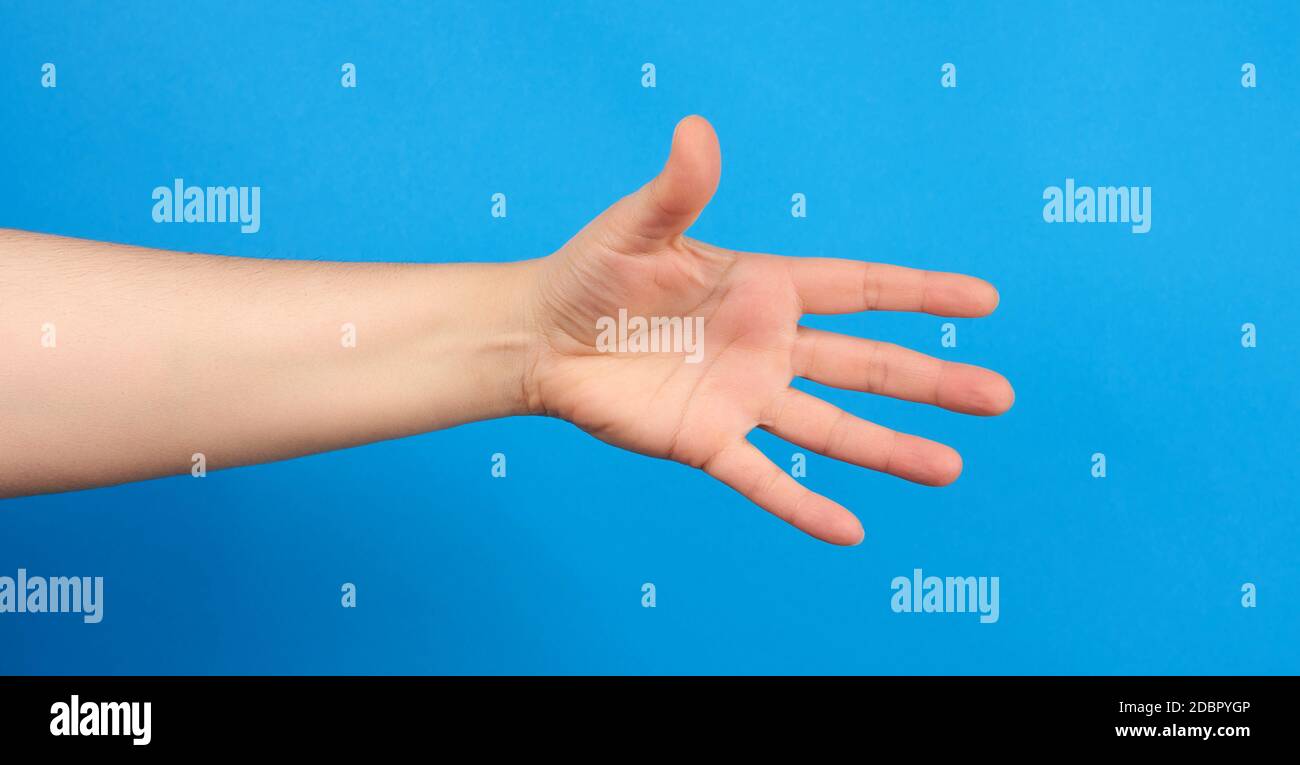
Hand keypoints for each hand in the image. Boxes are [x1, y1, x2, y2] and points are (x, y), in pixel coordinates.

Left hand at [521, 116, 1014, 544]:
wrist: (544, 335)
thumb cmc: (593, 271)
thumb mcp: (637, 226)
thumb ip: (678, 188)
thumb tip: (696, 131)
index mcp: (765, 288)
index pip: (860, 289)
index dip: (921, 292)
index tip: (984, 301)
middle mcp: (768, 346)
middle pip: (867, 365)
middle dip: (931, 381)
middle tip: (999, 397)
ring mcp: (743, 398)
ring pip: (830, 428)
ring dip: (889, 449)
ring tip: (950, 468)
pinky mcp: (706, 441)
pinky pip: (763, 479)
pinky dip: (803, 506)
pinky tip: (850, 531)